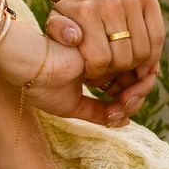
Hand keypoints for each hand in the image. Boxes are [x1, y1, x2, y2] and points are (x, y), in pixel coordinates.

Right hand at [0, 23, 133, 125]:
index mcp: (93, 69)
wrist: (32, 68)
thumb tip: (124, 121)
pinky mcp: (109, 47)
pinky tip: (125, 98)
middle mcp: (102, 58)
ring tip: (124, 105)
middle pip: (133, 78)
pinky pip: (133, 67)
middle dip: (136, 97)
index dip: (129, 100)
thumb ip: (97, 112)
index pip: (122, 84)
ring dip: (137, 93)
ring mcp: (106, 51)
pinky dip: (135, 85)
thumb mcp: (73, 106)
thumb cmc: (44, 86)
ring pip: (136, 72)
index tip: (122, 114)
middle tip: (126, 109)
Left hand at [44, 0, 164, 115]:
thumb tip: (74, 37)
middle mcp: (110, 2)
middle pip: (125, 58)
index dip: (98, 73)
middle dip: (117, 72)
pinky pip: (158, 36)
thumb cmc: (72, 13)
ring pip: (144, 51)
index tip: (91, 72)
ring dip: (135, 66)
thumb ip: (57, 32)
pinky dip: (153, 53)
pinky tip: (140, 61)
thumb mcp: (55, 22)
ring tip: (121, 65)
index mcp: (86, 11)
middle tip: (108, 71)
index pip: (101, 59)